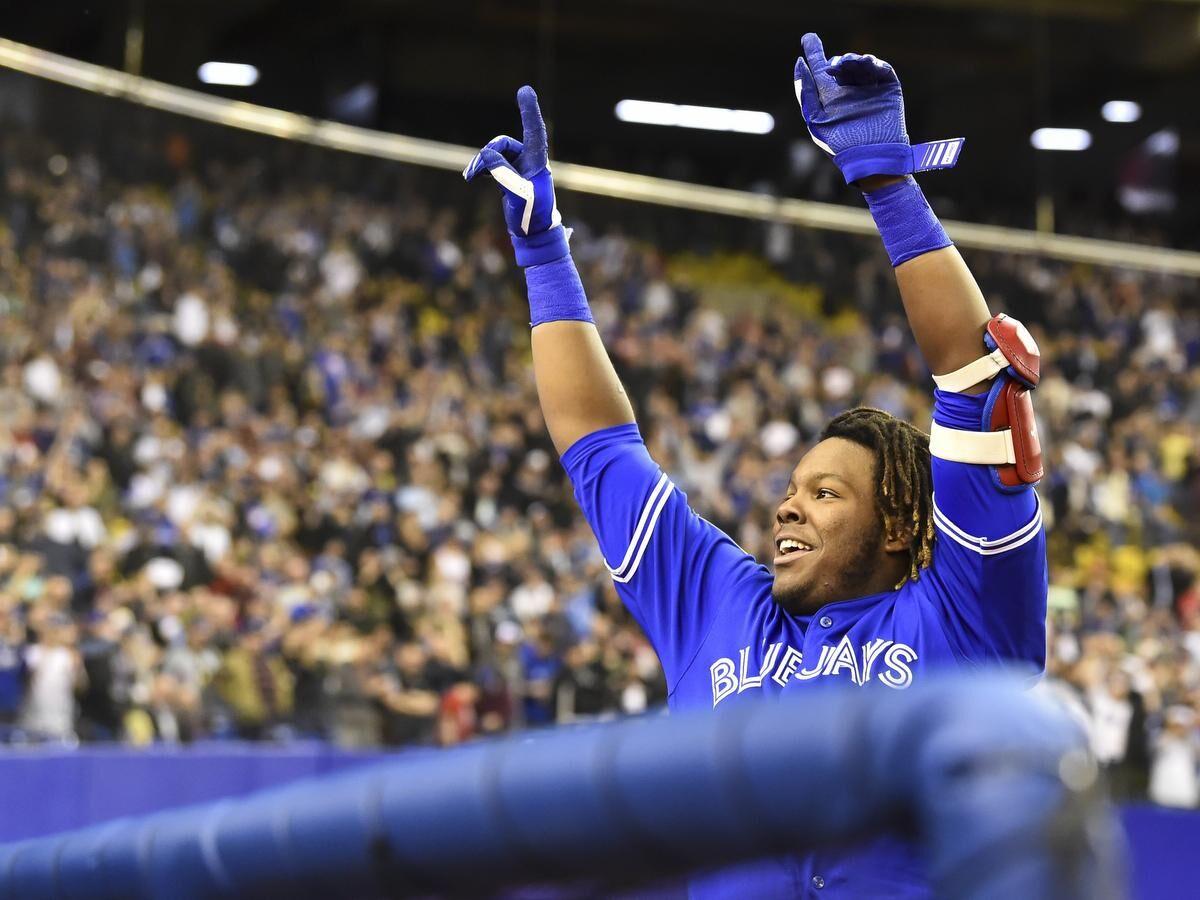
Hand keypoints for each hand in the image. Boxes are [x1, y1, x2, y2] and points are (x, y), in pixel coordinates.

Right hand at [463, 85, 568, 265]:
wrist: (533, 235)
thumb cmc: (533, 217)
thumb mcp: (519, 195)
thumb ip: (503, 174)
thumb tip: (487, 157)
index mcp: (537, 162)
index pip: (534, 130)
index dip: (529, 110)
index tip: (524, 90)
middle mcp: (529, 161)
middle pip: (503, 144)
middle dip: (486, 155)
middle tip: (473, 173)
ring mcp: (518, 169)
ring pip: (495, 154)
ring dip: (481, 163)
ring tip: (470, 177)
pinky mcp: (509, 177)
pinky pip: (492, 164)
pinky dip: (481, 168)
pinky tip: (471, 177)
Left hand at [793, 33, 963, 185]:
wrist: (871, 157)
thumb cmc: (840, 144)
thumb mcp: (815, 120)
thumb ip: (806, 93)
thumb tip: (799, 63)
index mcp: (831, 99)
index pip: (821, 71)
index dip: (814, 53)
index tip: (807, 38)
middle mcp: (850, 92)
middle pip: (842, 66)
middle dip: (837, 62)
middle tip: (833, 67)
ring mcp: (870, 90)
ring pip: (861, 65)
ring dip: (853, 60)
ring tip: (847, 65)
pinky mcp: (888, 90)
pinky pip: (881, 70)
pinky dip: (873, 64)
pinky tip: (865, 64)